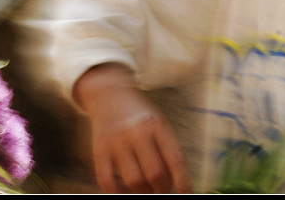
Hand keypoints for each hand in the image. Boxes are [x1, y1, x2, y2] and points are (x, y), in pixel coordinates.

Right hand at [74, 64, 191, 193]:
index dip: (184, 182)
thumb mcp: (159, 123)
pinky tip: (125, 190)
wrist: (109, 94)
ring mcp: (116, 141)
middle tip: (163, 189)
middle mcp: (136, 132)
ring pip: (133, 181)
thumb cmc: (140, 114)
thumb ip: (168, 149)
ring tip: (146, 188)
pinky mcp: (99, 150)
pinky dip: (118, 192)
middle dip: (163, 189)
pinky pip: (107, 181)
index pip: (176, 159)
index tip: (186, 193)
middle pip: (155, 174)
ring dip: (144, 192)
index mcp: (156, 124)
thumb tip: (176, 184)